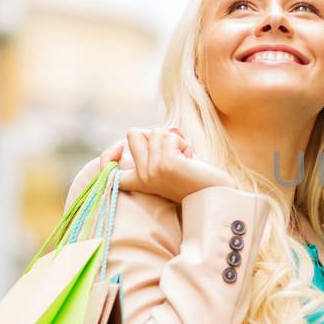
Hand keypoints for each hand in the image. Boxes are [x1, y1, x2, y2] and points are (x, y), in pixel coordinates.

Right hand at [106, 127, 234, 203]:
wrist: (216, 193)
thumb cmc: (195, 176)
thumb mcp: (167, 161)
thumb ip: (155, 146)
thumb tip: (161, 129)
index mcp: (139, 181)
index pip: (106, 168)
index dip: (108, 154)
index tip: (120, 148)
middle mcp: (142, 178)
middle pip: (133, 134)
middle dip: (156, 135)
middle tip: (173, 152)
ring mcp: (152, 172)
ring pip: (155, 132)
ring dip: (174, 140)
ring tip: (185, 159)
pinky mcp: (166, 165)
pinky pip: (170, 136)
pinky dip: (183, 143)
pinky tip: (190, 160)